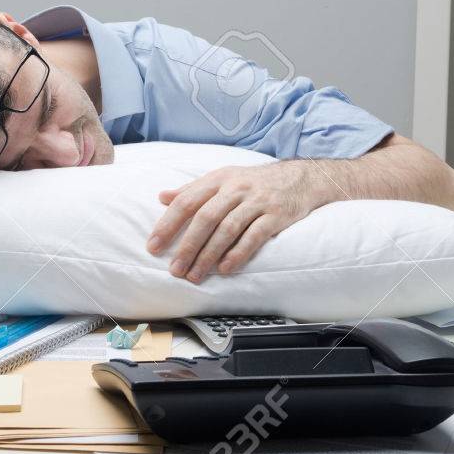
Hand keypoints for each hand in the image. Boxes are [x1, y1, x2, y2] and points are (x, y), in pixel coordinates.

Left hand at [146, 165, 309, 282]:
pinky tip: (225, 269)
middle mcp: (235, 188)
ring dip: (209, 255)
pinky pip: (254, 236)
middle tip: (174, 269)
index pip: (187, 201)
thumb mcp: (222, 178)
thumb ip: (193, 189)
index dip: (168, 224)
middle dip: (187, 246)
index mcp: (218, 179)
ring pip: (227, 229)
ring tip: (195, 275)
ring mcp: (257, 201)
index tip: (153, 246)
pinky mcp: (276, 215)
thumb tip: (162, 197)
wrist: (299, 178)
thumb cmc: (253, 182)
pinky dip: (238, 253)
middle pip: (205, 218)